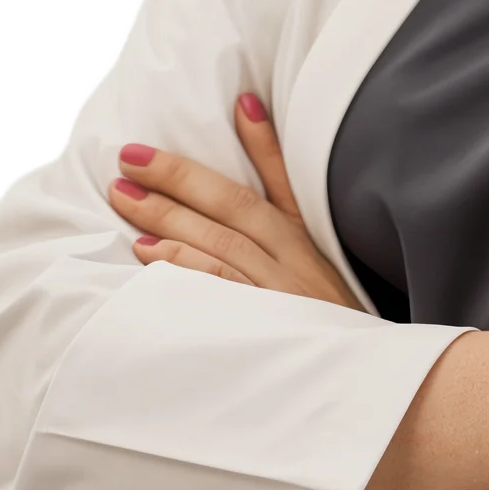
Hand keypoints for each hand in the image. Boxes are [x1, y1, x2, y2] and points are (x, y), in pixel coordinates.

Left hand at [106, 94, 363, 309]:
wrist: (365, 389)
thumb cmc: (332, 332)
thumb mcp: (322, 275)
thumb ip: (288, 225)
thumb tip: (256, 173)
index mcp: (310, 247)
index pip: (282, 183)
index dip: (262, 140)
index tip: (239, 100)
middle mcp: (296, 264)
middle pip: (235, 207)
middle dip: (180, 176)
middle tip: (129, 156)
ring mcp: (280, 296)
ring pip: (220, 244)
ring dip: (169, 217)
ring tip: (124, 196)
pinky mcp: (265, 329)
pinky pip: (219, 291)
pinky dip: (185, 268)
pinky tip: (150, 253)